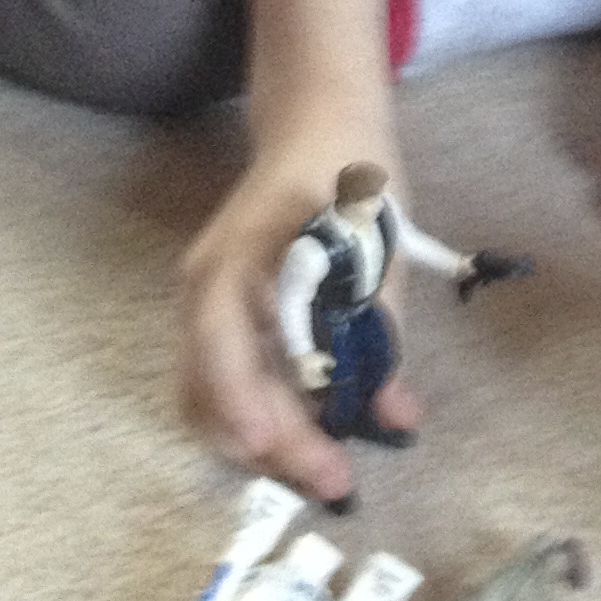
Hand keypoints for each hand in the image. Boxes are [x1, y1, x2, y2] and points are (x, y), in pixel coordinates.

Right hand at [177, 0, 403, 499]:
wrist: (320, 120)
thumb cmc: (349, 171)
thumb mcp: (376, 248)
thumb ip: (381, 335)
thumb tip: (396, 416)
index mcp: (232, 265)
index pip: (220, 347)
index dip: (247, 406)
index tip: (284, 451)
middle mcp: (204, 292)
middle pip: (211, 390)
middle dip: (268, 445)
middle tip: (334, 479)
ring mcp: (207, 305)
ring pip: (213, 397)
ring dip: (264, 439)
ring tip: (325, 466)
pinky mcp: (224, 317)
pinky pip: (227, 381)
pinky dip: (262, 415)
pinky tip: (312, 431)